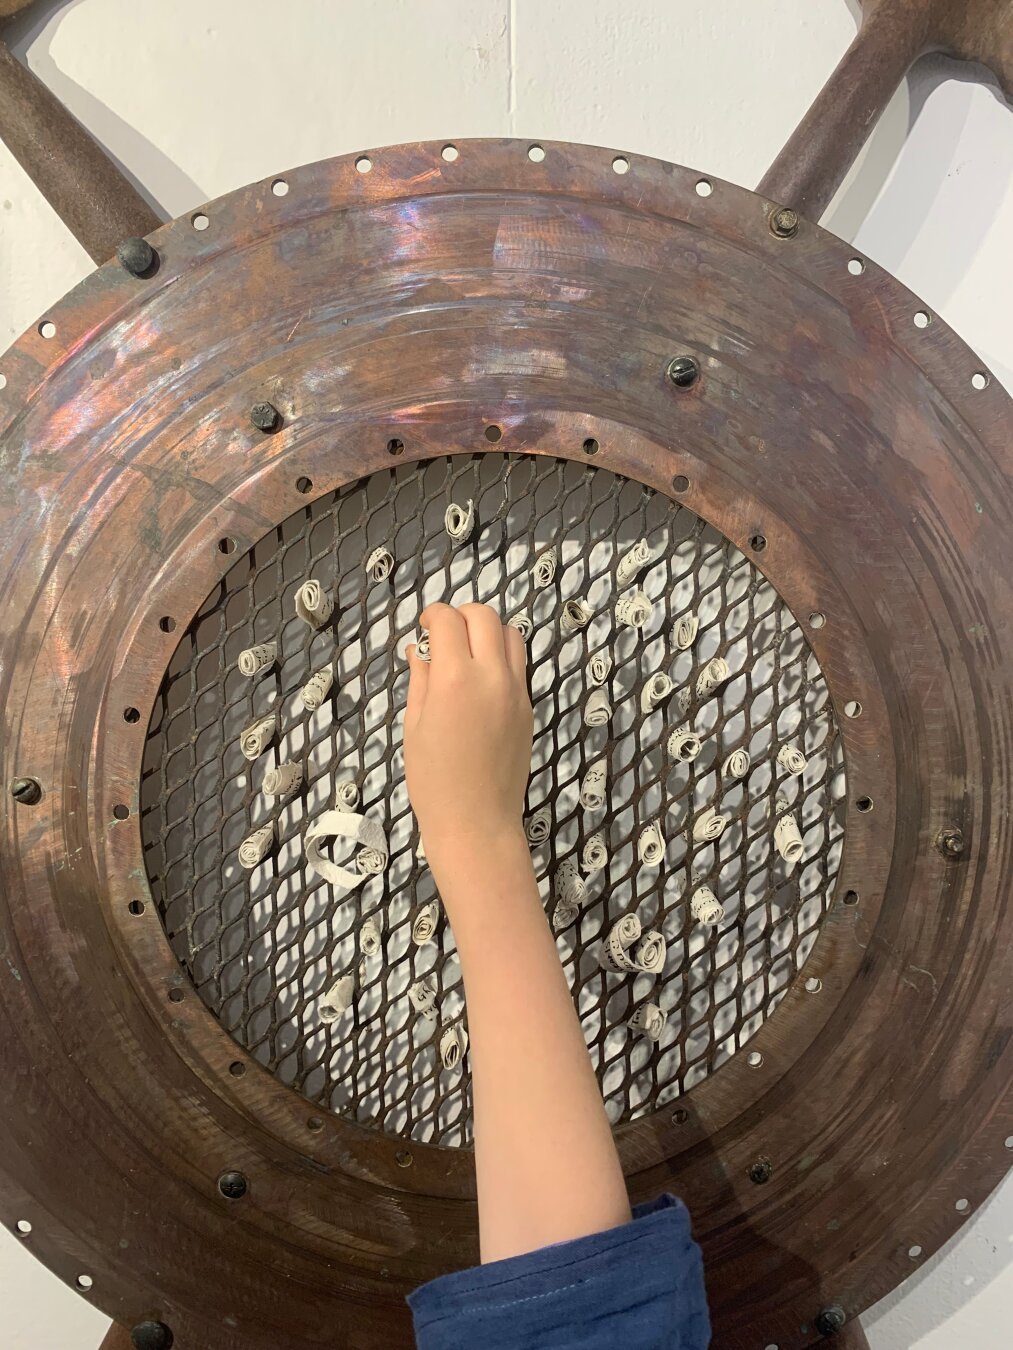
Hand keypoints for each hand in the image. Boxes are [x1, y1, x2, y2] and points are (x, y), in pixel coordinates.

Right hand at [404, 603, 532, 862]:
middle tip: (444, 634)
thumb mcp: (414, 725)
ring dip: (488, 631)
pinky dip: (501, 656)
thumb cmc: (434, 780)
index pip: (448, 620)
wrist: (477, 821)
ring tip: (467, 652)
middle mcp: (491, 675)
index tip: (424, 627)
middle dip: (461, 615)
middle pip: (485, 616)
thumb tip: (418, 650)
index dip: (432, 615)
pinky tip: (481, 679)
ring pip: (511, 634)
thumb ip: (420, 680)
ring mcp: (516, 690)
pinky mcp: (528, 706)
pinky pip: (518, 664)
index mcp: (455, 678)